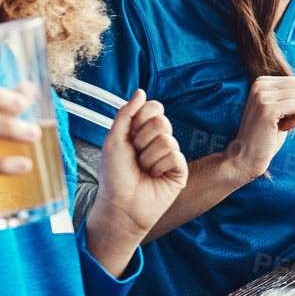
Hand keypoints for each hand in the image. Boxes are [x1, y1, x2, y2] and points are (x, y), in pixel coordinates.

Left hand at [89, 88, 187, 247]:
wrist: (121, 204)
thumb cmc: (114, 175)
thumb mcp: (114, 138)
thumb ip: (126, 113)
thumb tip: (141, 91)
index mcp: (143, 131)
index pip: (154, 107)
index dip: (141, 119)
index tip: (130, 136)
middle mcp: (159, 141)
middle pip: (162, 121)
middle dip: (142, 140)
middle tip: (135, 156)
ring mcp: (171, 155)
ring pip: (167, 139)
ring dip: (148, 157)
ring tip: (143, 170)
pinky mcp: (179, 170)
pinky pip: (174, 156)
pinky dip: (159, 167)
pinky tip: (153, 177)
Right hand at [227, 75, 294, 180]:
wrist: (244, 158)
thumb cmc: (265, 138)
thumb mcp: (278, 112)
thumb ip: (288, 96)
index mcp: (262, 82)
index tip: (286, 117)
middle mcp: (260, 84)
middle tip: (288, 122)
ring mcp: (262, 95)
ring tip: (282, 126)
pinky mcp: (267, 108)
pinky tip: (281, 128)